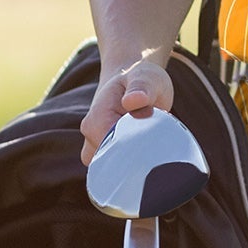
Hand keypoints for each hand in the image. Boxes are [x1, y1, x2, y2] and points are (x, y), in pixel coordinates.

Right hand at [80, 51, 175, 165]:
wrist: (131, 79)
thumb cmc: (140, 77)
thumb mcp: (146, 77)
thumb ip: (141, 88)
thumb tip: (133, 101)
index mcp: (97, 119)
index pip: (112, 150)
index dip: (135, 150)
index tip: (153, 143)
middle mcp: (91, 137)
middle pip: (113, 164)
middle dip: (135, 159)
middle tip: (156, 142)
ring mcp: (96, 147)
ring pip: (115, 170)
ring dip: (134, 161)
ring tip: (152, 143)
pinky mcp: (107, 154)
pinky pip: (119, 169)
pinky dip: (133, 164)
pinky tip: (147, 150)